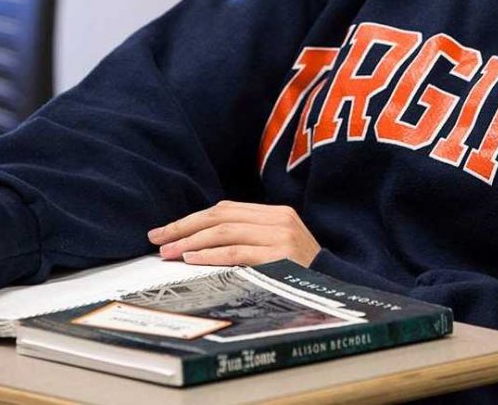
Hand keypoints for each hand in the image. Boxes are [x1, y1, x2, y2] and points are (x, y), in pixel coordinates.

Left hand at [148, 200, 319, 267]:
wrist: (339, 287)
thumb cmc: (301, 273)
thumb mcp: (277, 247)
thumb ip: (248, 238)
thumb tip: (198, 243)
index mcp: (275, 213)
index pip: (225, 209)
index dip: (191, 219)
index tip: (166, 231)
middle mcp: (279, 218)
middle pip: (220, 216)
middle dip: (184, 228)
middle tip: (158, 240)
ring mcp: (282, 235)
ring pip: (225, 232)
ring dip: (192, 242)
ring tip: (169, 253)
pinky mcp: (281, 255)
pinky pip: (239, 252)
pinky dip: (212, 255)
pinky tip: (193, 259)